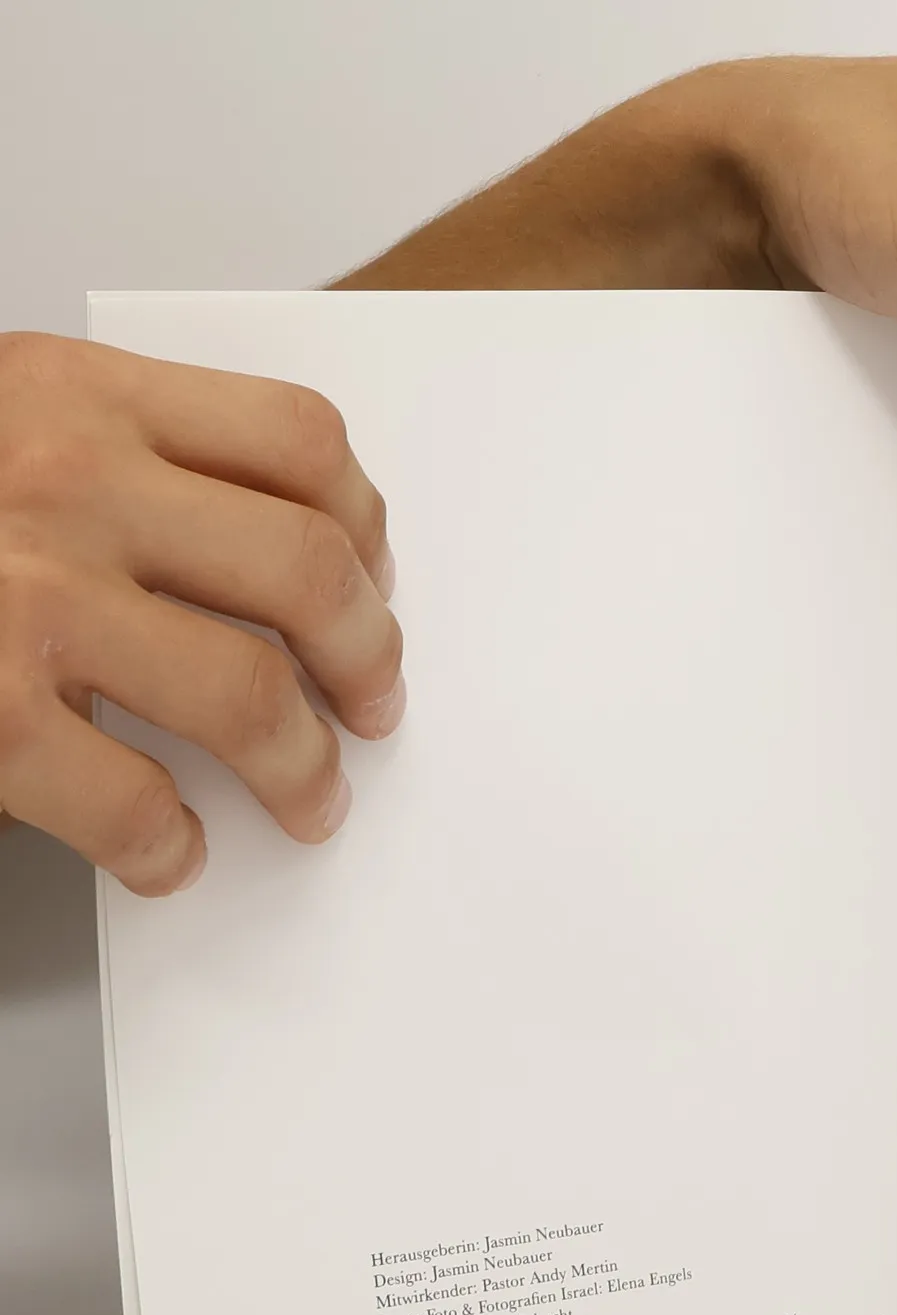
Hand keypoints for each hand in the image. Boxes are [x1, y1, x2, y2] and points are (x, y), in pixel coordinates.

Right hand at [0, 334, 402, 892]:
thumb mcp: (2, 419)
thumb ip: (119, 455)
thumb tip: (270, 550)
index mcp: (78, 396)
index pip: (298, 445)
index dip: (366, 528)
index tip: (374, 581)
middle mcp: (64, 483)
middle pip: (306, 570)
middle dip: (366, 657)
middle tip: (373, 707)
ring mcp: (22, 599)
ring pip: (249, 695)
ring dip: (304, 769)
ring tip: (310, 798)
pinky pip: (132, 803)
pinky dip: (170, 845)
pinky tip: (173, 851)